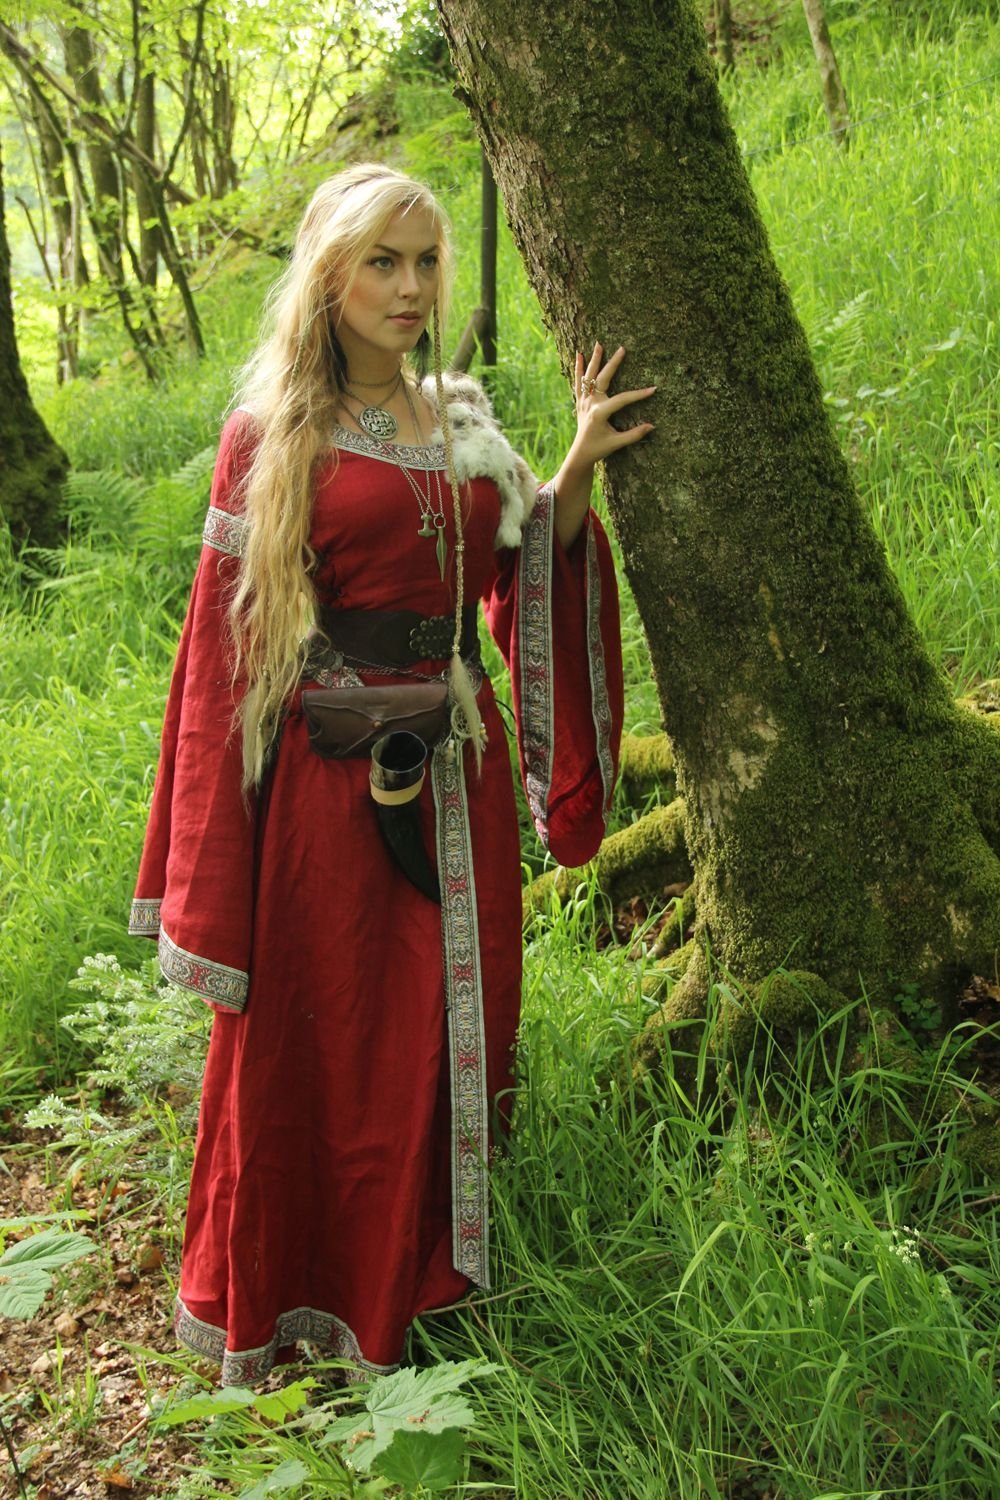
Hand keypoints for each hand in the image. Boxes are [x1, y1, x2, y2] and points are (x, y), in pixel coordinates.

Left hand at [572, 343, 654, 466]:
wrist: (580, 453)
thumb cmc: (599, 449)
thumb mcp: (617, 443)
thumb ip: (634, 435)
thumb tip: (652, 426)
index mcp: (599, 413)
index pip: (622, 399)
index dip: (638, 395)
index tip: (653, 389)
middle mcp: (590, 404)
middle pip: (603, 379)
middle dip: (613, 363)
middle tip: (622, 349)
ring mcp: (583, 401)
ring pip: (588, 376)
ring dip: (594, 360)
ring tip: (598, 344)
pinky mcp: (580, 401)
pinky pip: (578, 382)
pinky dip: (578, 368)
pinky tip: (579, 355)